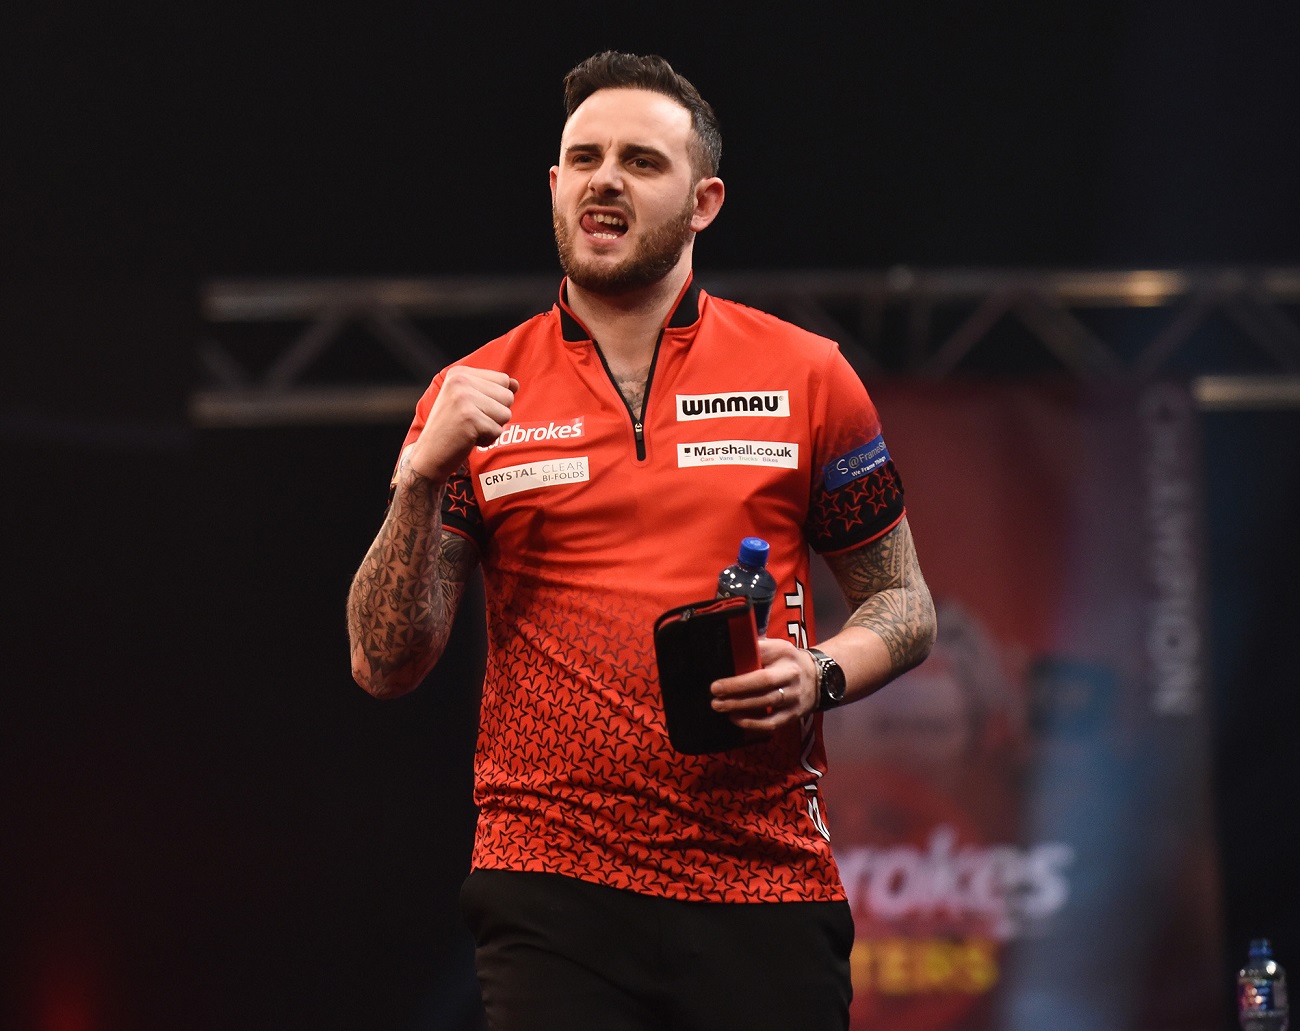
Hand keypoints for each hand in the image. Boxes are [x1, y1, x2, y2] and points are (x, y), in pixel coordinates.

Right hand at [404, 367, 518, 482]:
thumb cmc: (451, 429)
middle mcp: (460, 381)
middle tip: (471, 422)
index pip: (503, 380)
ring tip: (470, 429)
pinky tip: (468, 439)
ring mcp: (464, 399)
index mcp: (459, 373)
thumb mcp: (467, 401)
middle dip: (495, 415)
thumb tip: (515, 384)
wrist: (428, 455)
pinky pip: (498, 431)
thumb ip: (491, 389)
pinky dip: (487, 440)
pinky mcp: (470, 418)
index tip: (471, 409)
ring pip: (506, 414)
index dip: (495, 400)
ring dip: (492, 427)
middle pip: (507, 396)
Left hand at [710, 637, 817, 739]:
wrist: (821, 678)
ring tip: (719, 706)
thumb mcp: (776, 647)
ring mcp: (794, 697)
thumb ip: (756, 648)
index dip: (740, 670)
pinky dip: (752, 724)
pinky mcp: (793, 715)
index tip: (719, 678)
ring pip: (766, 703)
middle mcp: (791, 675)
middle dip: (736, 689)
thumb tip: (729, 650)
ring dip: (740, 706)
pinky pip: (772, 723)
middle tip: (714, 693)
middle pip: (763, 683)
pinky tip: (735, 719)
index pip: (761, 658)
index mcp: (784, 654)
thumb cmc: (788, 661)